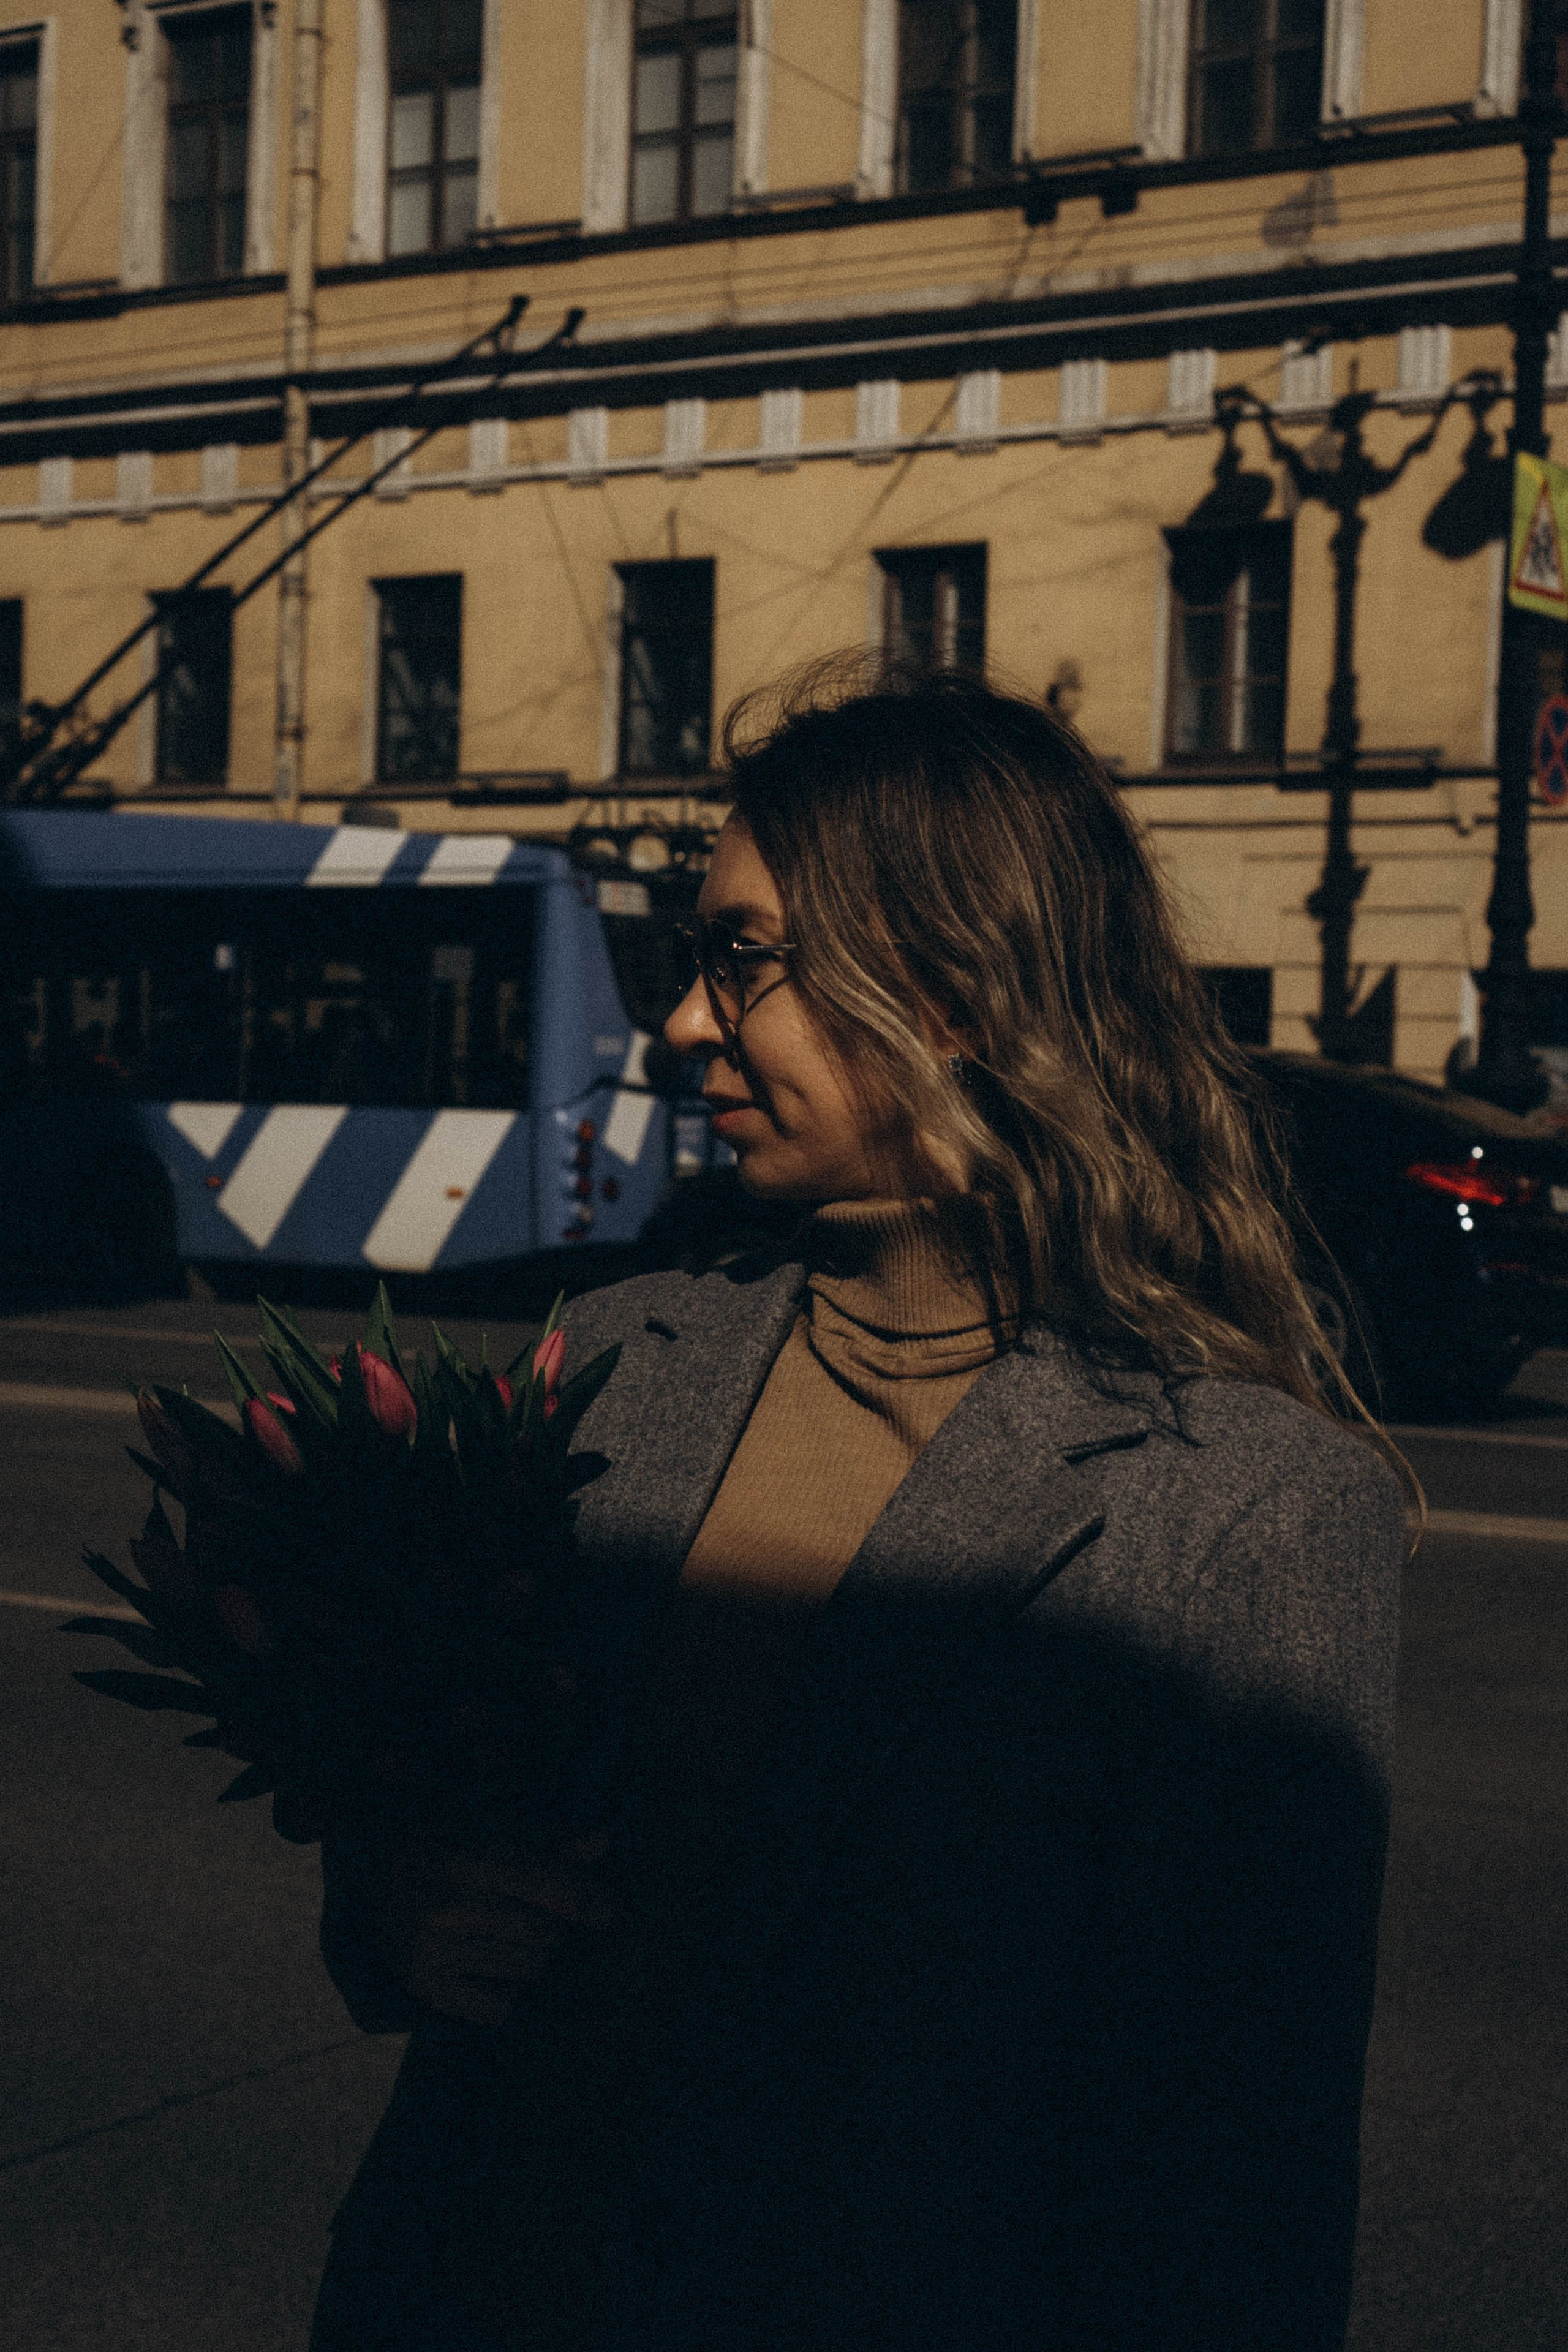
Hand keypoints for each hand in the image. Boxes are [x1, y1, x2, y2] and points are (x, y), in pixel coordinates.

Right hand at [387, 1835, 618, 2026]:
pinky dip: (508, 1992)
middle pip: (543, 1935)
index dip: (586, 1901)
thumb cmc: (446, 1847)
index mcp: (466, 1860)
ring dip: (534, 1958)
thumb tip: (605, 1840)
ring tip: (509, 1936)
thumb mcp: (492, 1830)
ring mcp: (433, 1953)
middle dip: (553, 1928)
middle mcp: (447, 1907)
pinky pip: (498, 2007)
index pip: (544, 1886)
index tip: (612, 1915)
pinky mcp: (424, 1989)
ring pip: (526, 1971)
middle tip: (538, 1918)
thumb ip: (550, 1840)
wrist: (369, 1879)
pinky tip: (492, 1967)